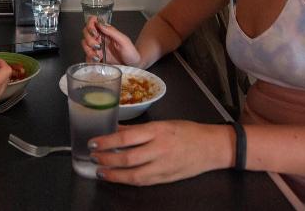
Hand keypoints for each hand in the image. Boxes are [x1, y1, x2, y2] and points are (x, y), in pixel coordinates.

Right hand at [81, 16, 141, 65]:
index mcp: (106, 31)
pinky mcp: (96, 58)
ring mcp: (97, 48)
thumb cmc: (131, 52)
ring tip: (99, 56)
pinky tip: (98, 61)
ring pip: (85, 44)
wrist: (133, 66)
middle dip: (90, 40)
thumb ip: (112, 31)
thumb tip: (99, 23)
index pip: (93, 22)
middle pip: (86, 33)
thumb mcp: (123, 40)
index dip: (90, 25)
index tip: (95, 33)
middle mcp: (100, 38)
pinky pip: (87, 56)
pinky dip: (90, 59)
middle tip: (98, 46)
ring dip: (89, 50)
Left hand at [88, 121, 231, 185]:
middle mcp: (159, 149)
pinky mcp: (166, 178)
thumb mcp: (163, 123)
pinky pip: (143, 181)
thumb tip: (116, 128)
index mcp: (157, 131)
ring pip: (133, 175)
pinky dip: (127, 180)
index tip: (93, 142)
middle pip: (127, 158)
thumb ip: (138, 128)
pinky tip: (117, 177)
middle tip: (93, 156)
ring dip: (114, 174)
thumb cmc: (187, 131)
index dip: (107, 141)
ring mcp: (163, 166)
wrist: (211, 147)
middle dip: (106, 158)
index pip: (126, 137)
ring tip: (100, 171)